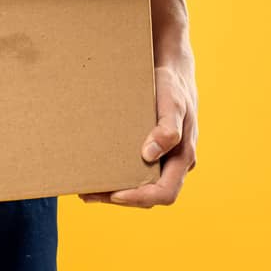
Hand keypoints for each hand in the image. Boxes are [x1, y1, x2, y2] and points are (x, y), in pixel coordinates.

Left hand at [79, 62, 197, 207]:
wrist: (172, 71)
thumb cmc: (173, 87)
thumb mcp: (173, 103)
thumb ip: (167, 129)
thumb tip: (149, 155)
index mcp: (183, 157)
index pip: (165, 193)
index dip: (140, 198)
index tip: (115, 194)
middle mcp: (174, 163)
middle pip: (150, 195)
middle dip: (121, 198)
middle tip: (90, 194)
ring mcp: (163, 159)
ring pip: (141, 186)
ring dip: (115, 192)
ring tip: (87, 190)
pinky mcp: (151, 151)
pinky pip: (136, 171)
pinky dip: (117, 177)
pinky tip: (96, 173)